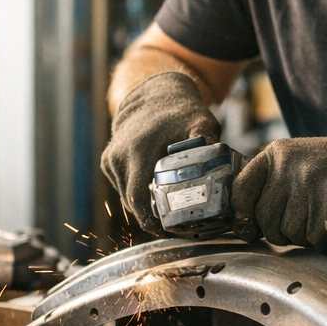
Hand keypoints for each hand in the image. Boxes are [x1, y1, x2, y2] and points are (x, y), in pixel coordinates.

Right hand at [101, 72, 220, 233]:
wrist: (153, 96)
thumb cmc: (181, 111)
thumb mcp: (200, 120)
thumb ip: (206, 137)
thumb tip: (218, 156)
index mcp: (138, 151)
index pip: (136, 196)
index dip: (147, 218)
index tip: (163, 230)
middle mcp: (119, 157)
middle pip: (130, 201)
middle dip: (148, 216)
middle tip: (171, 226)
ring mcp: (111, 159)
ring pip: (124, 195)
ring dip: (141, 206)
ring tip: (165, 213)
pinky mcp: (108, 161)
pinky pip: (121, 186)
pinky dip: (134, 193)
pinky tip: (153, 195)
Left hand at [232, 120, 326, 251]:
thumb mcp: (300, 165)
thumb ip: (274, 187)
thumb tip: (244, 226)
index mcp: (276, 154)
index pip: (240, 191)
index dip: (242, 218)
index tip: (248, 231)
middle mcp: (288, 163)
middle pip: (266, 222)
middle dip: (287, 233)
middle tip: (311, 222)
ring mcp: (309, 178)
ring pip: (292, 234)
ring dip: (313, 236)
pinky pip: (318, 238)